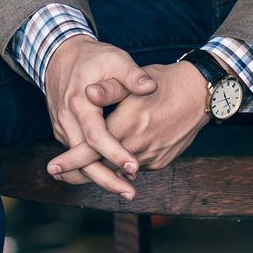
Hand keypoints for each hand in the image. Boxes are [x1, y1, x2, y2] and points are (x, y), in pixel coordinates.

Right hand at [44, 35, 157, 198]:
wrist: (60, 55)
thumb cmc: (93, 57)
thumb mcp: (115, 59)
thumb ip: (132, 75)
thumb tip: (150, 87)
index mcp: (79, 102)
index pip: (96, 135)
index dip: (114, 152)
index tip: (134, 166)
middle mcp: (67, 119)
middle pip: (83, 159)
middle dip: (107, 179)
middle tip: (130, 193)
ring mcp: (62, 127)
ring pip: (79, 162)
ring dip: (101, 178)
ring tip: (126, 190)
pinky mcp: (64, 131)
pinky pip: (77, 156)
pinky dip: (93, 168)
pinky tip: (113, 176)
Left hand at [47, 61, 209, 182]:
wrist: (201, 94)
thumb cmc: (166, 81)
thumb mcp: (136, 79)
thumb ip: (111, 88)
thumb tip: (88, 91)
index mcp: (129, 124)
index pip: (93, 149)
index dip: (71, 160)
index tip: (52, 167)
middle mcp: (140, 146)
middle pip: (103, 166)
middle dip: (80, 171)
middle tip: (58, 173)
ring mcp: (152, 157)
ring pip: (120, 169)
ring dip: (101, 168)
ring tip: (81, 166)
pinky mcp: (161, 161)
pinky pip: (137, 167)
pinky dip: (123, 164)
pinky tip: (117, 154)